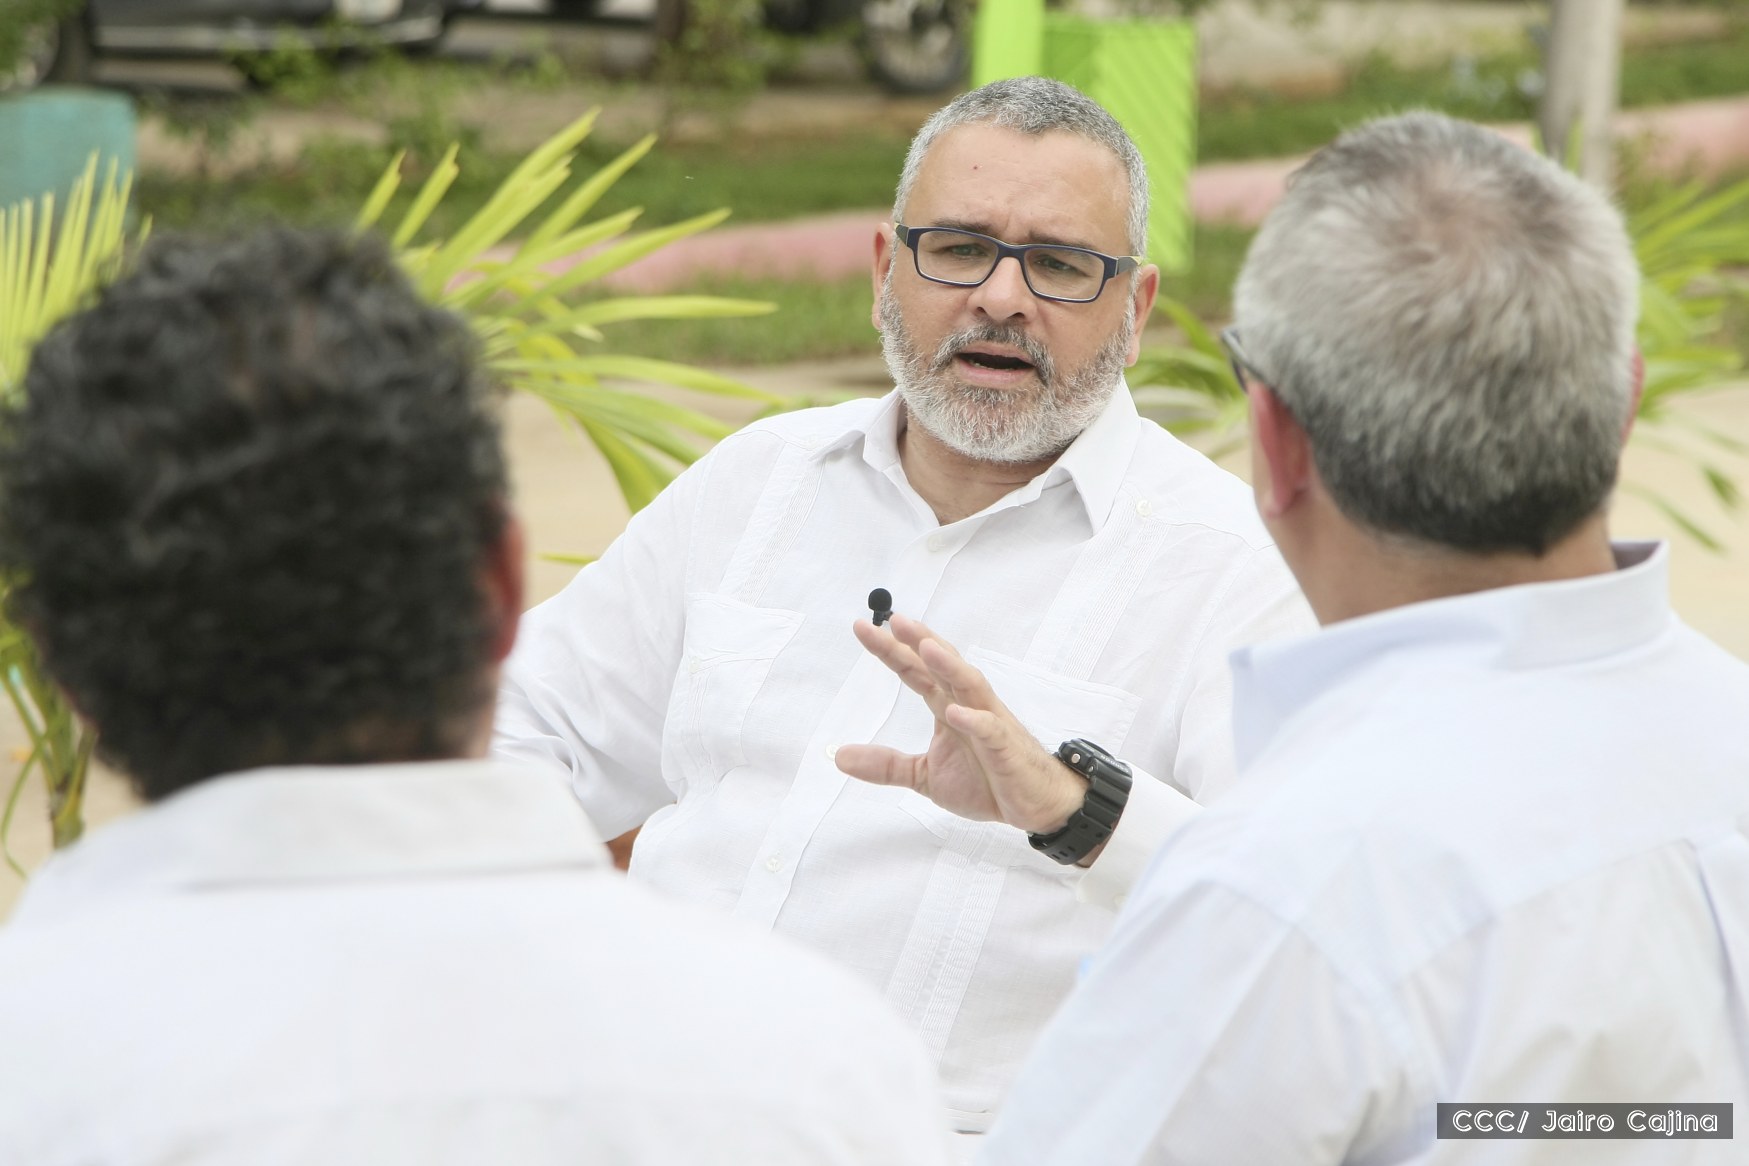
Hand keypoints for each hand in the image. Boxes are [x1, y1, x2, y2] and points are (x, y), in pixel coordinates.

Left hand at [834, 613, 1086, 833]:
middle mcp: (968, 705)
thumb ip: (886, 764)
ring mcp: (990, 722)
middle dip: (918, 642)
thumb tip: (839, 757)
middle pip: (941, 667)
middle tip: (892, 620)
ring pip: (970, 684)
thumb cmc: (987, 783)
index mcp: (947, 707)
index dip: (891, 651)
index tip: (862, 628)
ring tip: (926, 647)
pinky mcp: (1007, 747)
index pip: (916, 672)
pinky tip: (955, 712)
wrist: (1034, 806)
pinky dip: (974, 719)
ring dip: (949, 666)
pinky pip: (990, 729)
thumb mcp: (925, 776)